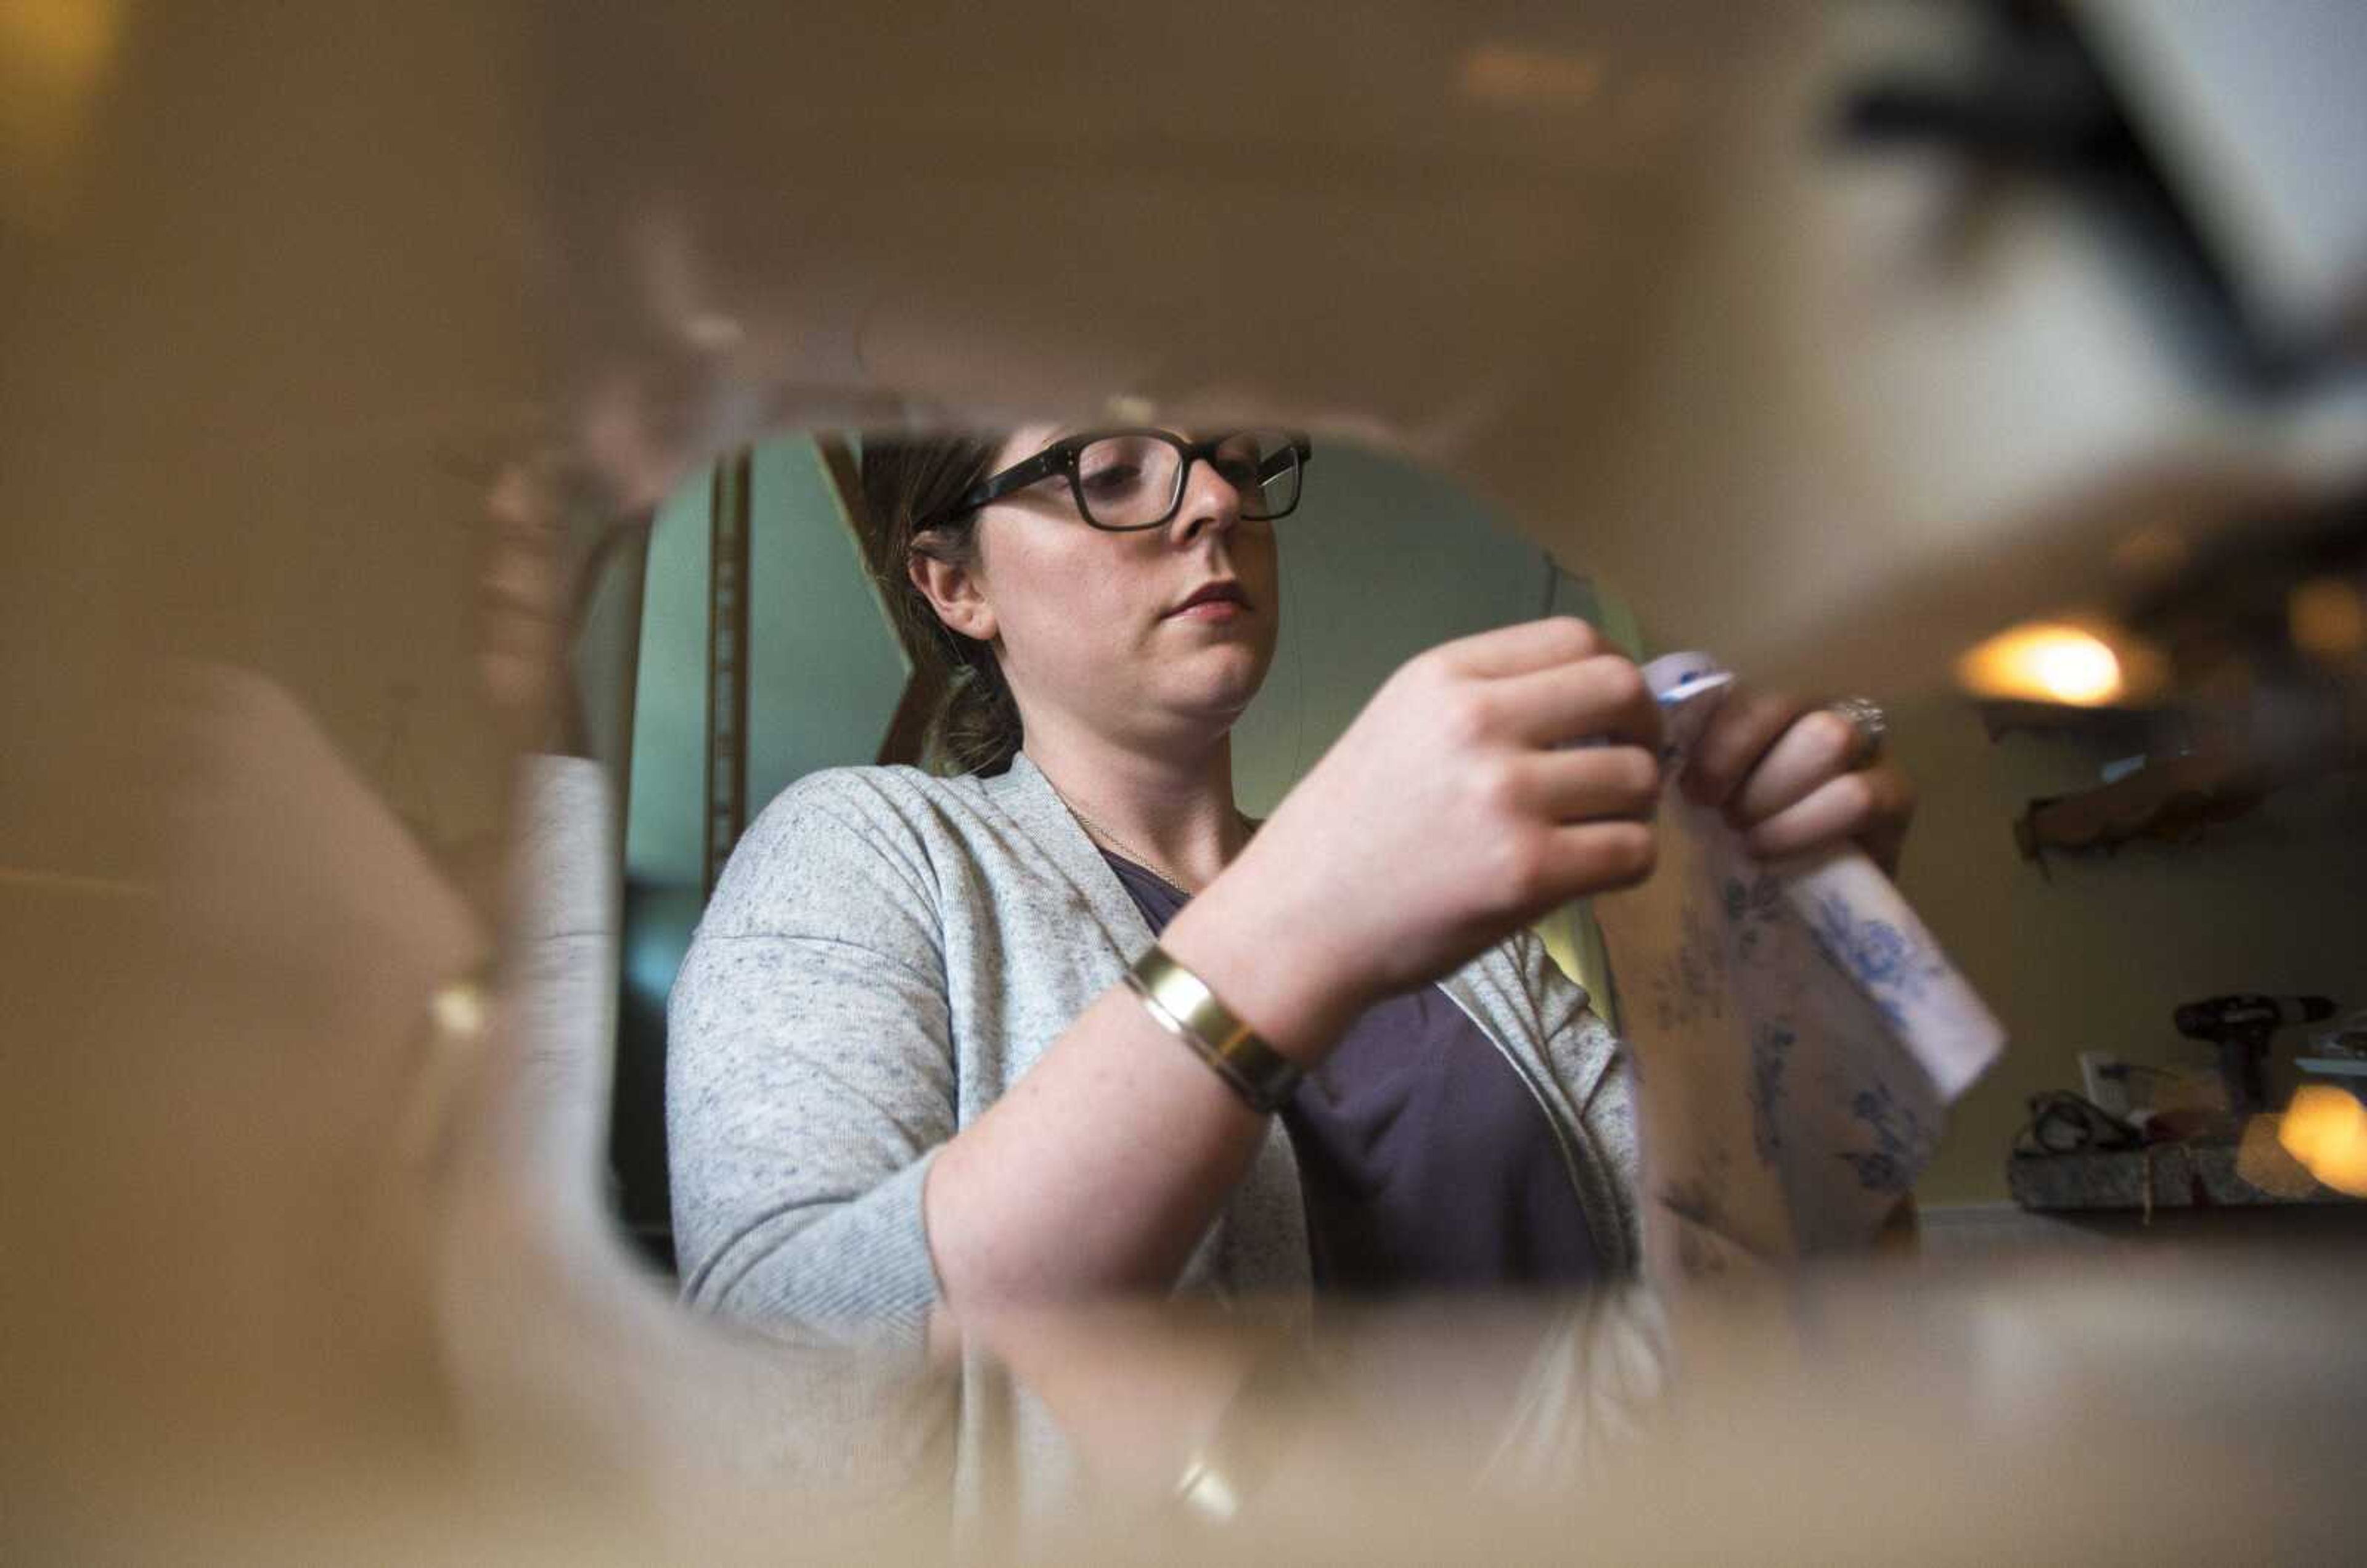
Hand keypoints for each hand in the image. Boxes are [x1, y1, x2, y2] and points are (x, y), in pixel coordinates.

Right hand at [1217, 618, 1662, 1015]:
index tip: (1611, 714)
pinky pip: (1633, 851)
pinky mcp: (1528, 872)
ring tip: (1599, 828)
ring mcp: (1506, 797)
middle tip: (1628, 767)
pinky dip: (1631, 861)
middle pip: (1622, 691)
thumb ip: (1486, 699)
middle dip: (1645, 730)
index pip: (1576, 639)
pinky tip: (1593, 870)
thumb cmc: (1347, 831)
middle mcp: (1478, 722)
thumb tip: (1598, 701)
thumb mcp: (1400, 725)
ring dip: (1636, 807)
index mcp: (1445, 676)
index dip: (1613, 675)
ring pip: (1639, 777)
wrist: (1295, 923)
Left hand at [1680, 685, 1916, 875]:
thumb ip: (1690, 762)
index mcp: (1769, 708)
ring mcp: (1866, 749)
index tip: (1694, 792)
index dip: (1718, 739)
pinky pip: (1860, 794)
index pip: (1746, 690)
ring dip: (1776, 794)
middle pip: (1788, 702)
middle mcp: (1821, 713)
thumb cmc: (1736, 844)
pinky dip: (1806, 825)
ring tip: (1748, 838)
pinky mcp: (1897, 796)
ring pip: (1829, 737)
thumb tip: (1658, 747)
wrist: (1789, 913)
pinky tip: (1773, 854)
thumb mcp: (1706, 799)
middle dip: (1745, 765)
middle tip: (1724, 817)